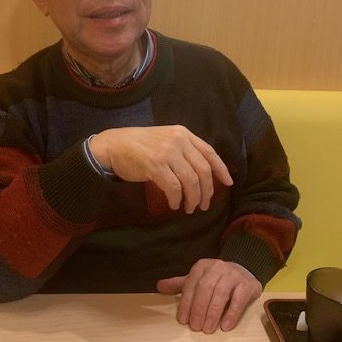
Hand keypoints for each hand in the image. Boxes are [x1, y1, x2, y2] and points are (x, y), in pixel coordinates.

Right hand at [89, 125, 232, 213]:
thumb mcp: (165, 140)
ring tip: (189, 208)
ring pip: (191, 181)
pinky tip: (174, 205)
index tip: (228, 184)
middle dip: (207, 191)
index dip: (221, 169)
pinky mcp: (155, 165)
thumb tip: (202, 174)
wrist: (113, 146)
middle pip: (203, 170)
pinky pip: (174, 188)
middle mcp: (178, 140)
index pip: (209, 152)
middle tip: (203, 205)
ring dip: (193, 199)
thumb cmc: (139, 145)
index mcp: (183, 133)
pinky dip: (177, 199)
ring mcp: (167, 152)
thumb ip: (183, 150)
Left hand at [157, 259, 261, 333]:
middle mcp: (217, 268)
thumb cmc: (216, 279)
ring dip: (213, 313)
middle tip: (195, 327)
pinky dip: (231, 314)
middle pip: (205, 289)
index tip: (183, 320)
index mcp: (201, 266)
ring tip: (208, 329)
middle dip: (198, 309)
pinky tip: (225, 326)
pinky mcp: (247, 284)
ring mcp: (233, 275)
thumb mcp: (197, 279)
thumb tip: (159, 286)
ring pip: (220, 294)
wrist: (244, 271)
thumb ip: (179, 285)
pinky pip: (238, 299)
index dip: (186, 303)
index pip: (191, 285)